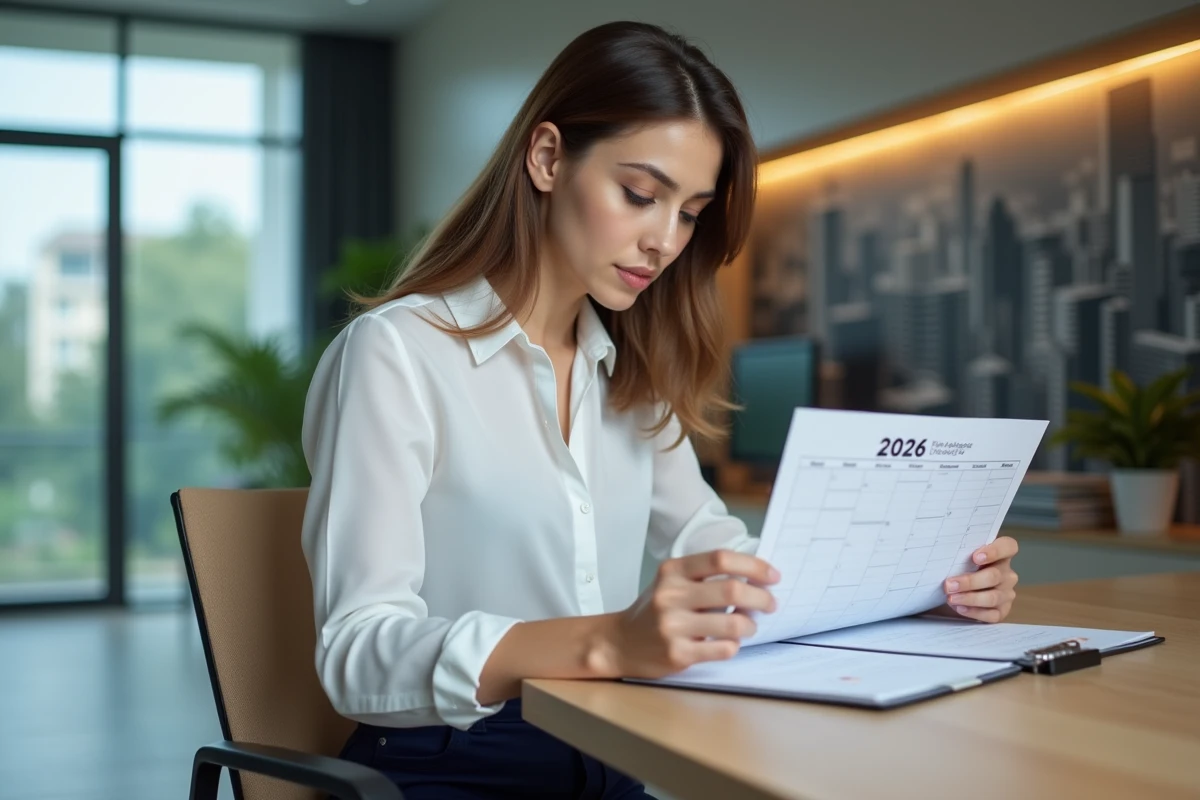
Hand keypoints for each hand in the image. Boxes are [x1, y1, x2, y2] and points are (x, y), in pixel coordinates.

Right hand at [600, 549, 779, 678]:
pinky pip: (723, 649)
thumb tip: (756, 577)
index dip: (754, 566)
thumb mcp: (671, 582)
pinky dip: (734, 645)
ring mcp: (673, 626)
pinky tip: (729, 642)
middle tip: (771, 603)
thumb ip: (705, 576)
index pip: (721, 559)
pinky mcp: (678, 654)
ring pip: (733, 625)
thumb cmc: (654, 609)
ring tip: (749, 626)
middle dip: (762, 598)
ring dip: (750, 625)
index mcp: (672, 571)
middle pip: (732, 591)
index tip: (772, 576)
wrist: (618, 642)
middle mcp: (671, 596)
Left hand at [943, 536, 1018, 622]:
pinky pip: (992, 614)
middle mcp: (1007, 574)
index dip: (995, 551)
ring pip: (993, 597)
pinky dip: (975, 612)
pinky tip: (960, 608)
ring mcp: (1006, 593)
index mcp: (1000, 555)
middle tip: (949, 584)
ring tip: (951, 598)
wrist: (956, 592)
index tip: (975, 557)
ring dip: (970, 598)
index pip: (1008, 547)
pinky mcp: (1002, 611)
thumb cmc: (959, 569)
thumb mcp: (960, 559)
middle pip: (994, 576)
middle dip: (970, 581)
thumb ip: (959, 555)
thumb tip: (940, 555)